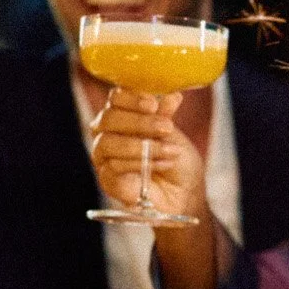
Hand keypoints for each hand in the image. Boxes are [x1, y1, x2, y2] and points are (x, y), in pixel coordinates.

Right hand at [86, 88, 208, 220]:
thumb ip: (165, 115)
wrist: (184, 193)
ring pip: (108, 142)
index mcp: (122, 114)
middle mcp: (107, 132)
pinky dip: (141, 164)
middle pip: (109, 118)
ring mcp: (104, 156)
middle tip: (167, 127)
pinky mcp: (107, 179)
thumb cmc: (176, 160)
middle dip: (140, 121)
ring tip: (170, 151)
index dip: (131, 98)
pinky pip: (114, 166)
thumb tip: (172, 95)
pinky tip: (162, 164)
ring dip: (142, 145)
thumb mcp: (173, 134)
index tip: (153, 104)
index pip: (116, 98)